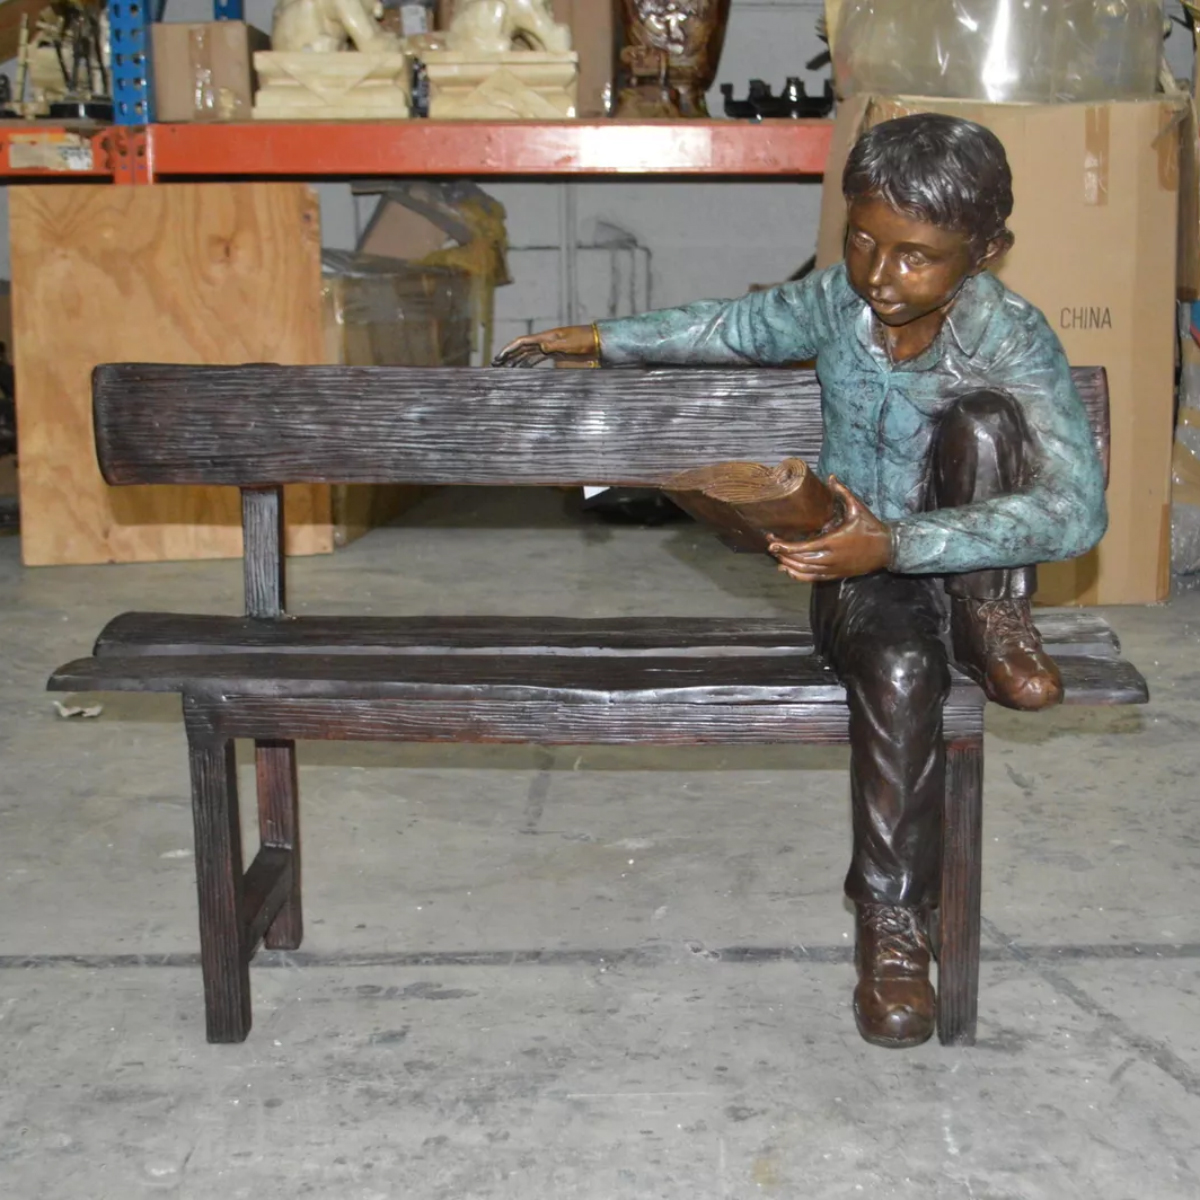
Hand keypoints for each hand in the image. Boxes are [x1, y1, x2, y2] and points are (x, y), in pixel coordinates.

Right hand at [492, 325, 598, 367]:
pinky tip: (522, 370)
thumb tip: (541, 347)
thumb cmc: (584, 341)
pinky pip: (537, 358)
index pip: (522, 342)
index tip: (499, 357)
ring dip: (515, 360)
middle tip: (495, 365)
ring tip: (505, 369)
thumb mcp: (570, 344)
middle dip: (508, 356)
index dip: (509, 349)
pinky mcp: (555, 353)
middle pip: (521, 348)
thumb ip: (555, 346)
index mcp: (545, 337)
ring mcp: (549, 347)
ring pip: (527, 353)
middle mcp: (544, 341)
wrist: (597, 342)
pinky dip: (527, 363)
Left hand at [768, 477, 891, 581]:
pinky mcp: (836, 575)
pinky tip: (788, 570)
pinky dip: (799, 575)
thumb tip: (831, 477)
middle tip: (771, 544)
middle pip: (799, 560)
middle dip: (782, 553)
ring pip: (804, 571)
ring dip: (788, 564)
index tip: (771, 540)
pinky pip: (813, 578)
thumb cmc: (870, 527)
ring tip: (777, 556)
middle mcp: (830, 558)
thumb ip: (843, 493)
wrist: (887, 549)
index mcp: (832, 541)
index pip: (802, 547)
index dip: (784, 546)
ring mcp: (832, 568)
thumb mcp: (858, 508)